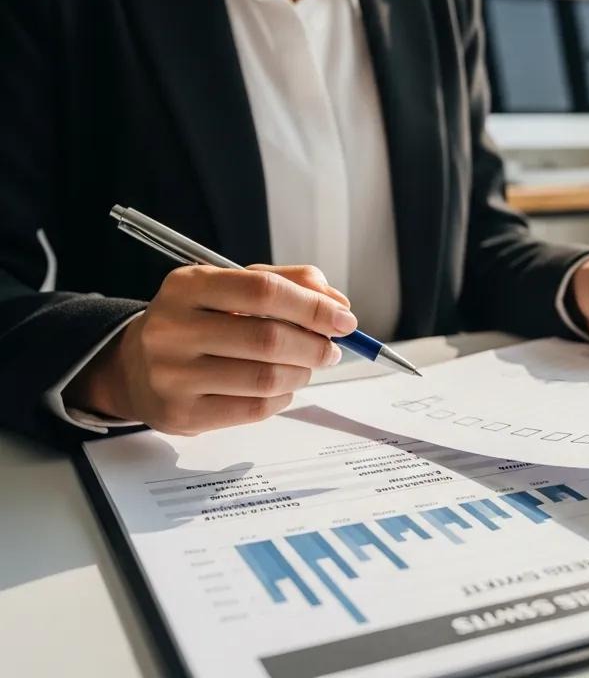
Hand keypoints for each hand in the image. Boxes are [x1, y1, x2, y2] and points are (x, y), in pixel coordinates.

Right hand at [64, 264, 356, 435]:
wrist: (135, 365)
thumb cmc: (198, 319)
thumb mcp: (231, 285)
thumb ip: (288, 283)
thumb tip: (336, 304)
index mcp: (188, 286)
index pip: (264, 291)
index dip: (313, 307)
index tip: (344, 318)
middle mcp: (173, 329)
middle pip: (269, 339)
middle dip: (315, 345)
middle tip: (331, 348)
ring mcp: (173, 375)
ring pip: (265, 378)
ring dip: (302, 372)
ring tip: (306, 365)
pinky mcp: (181, 414)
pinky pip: (253, 409)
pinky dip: (282, 397)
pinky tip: (282, 386)